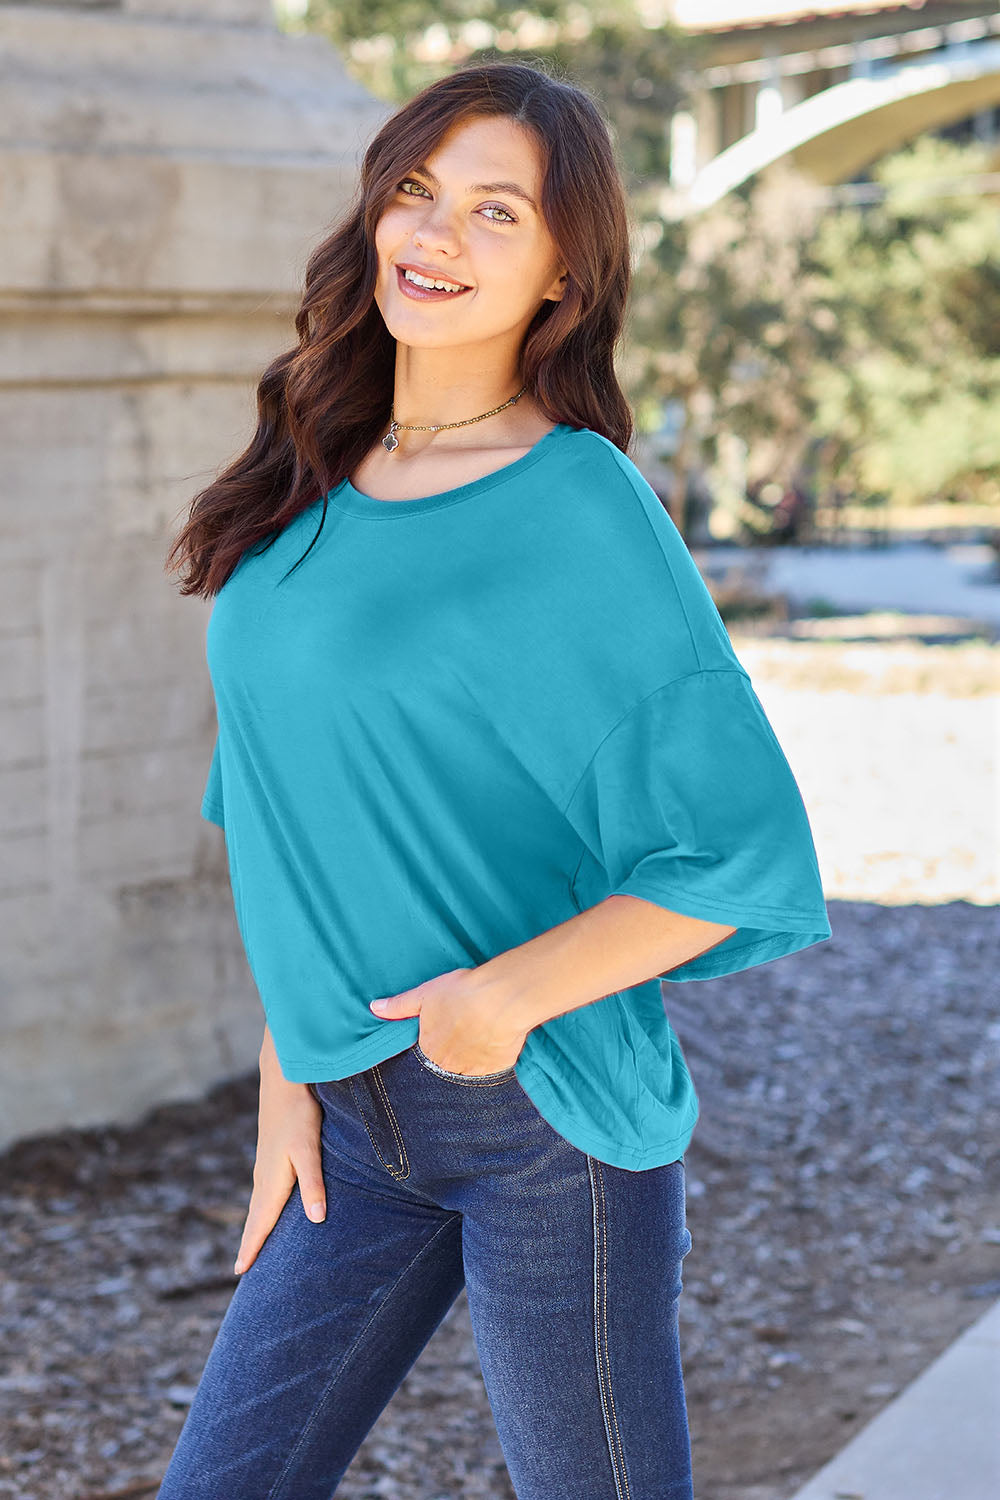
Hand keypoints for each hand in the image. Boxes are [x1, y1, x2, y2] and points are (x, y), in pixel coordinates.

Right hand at [233, 1042, 325, 1275]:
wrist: (283, 1079)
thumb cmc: (299, 1114)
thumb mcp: (309, 1149)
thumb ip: (313, 1183)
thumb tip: (316, 1219)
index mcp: (271, 1181)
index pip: (260, 1223)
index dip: (252, 1247)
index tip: (240, 1273)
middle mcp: (263, 1176)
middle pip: (255, 1217)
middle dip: (250, 1243)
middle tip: (242, 1270)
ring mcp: (265, 1165)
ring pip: (258, 1204)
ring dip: (255, 1226)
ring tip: (253, 1245)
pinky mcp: (270, 1154)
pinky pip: (263, 1191)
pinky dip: (261, 1208)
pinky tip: (267, 1207)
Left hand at [369, 966, 526, 1076]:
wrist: (501, 998)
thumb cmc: (462, 993)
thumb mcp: (425, 994)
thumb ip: (399, 1006)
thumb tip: (374, 1008)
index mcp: (429, 1050)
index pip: (424, 1058)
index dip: (432, 1047)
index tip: (439, 1038)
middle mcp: (448, 1067)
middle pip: (445, 1068)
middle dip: (449, 1057)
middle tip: (461, 1038)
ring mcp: (473, 1072)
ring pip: (466, 1073)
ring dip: (469, 1062)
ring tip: (477, 1042)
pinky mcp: (496, 1071)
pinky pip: (489, 1073)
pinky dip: (490, 1063)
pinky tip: (493, 1046)